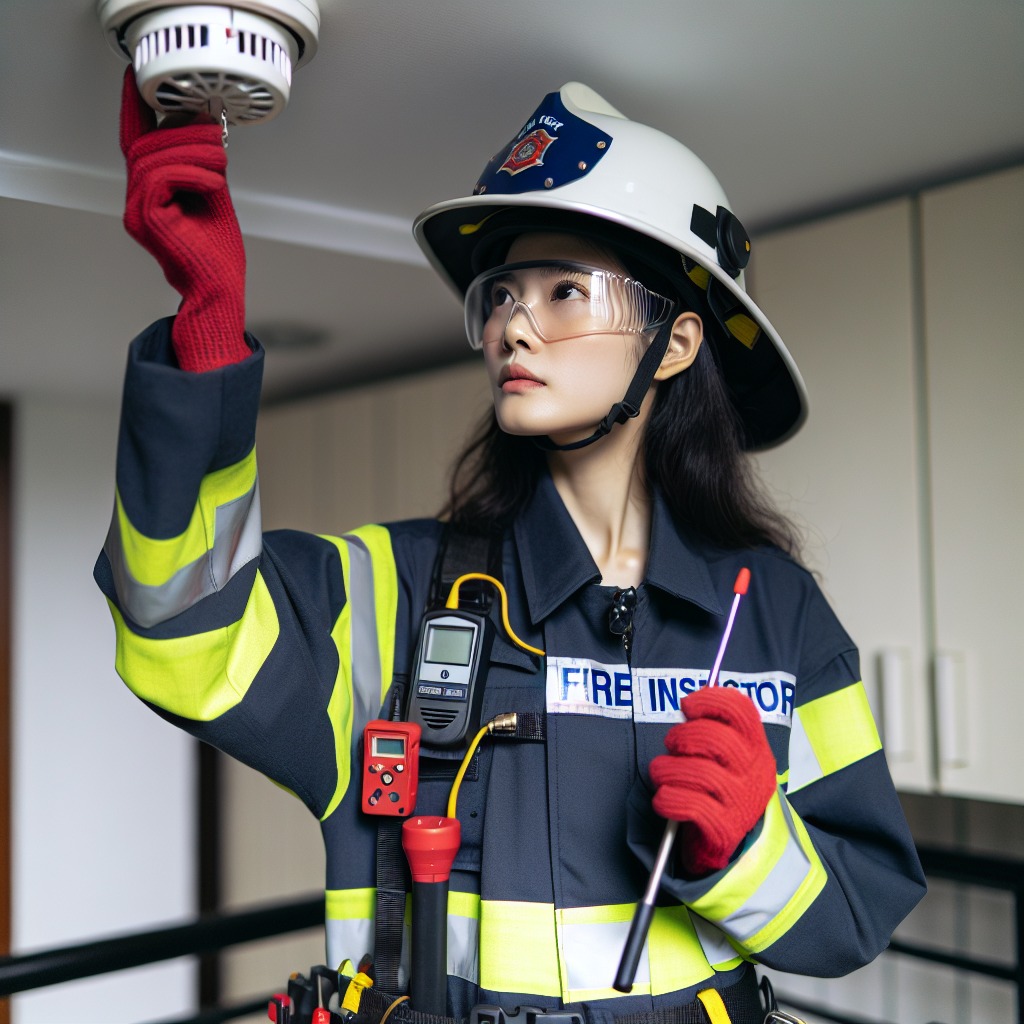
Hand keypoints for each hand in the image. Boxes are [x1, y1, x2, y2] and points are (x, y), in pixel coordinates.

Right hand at [120, 67, 250, 371]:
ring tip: (221, 165)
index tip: (137, 77)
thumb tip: (203, 127)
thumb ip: (201, 165)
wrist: (220, 292)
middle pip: (145, 143)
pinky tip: (213, 185)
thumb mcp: (212, 197)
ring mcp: (137, 211)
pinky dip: (192, 174)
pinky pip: (162, 178)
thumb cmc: (217, 255)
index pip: (137, 141)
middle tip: (217, 139)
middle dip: (184, 132)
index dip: (135, 106)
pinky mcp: (146, 220)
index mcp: (150, 193)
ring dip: (194, 152)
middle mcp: (136, 200)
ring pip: (153, 157)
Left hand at [649, 686, 776, 875]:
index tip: (687, 706)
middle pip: (715, 737)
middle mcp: (754, 772)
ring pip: (699, 771)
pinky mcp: (725, 828)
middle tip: (672, 745)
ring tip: (661, 773)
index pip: (740, 710)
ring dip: (668, 769)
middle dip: (682, 736)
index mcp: (756, 748)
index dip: (710, 700)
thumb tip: (687, 707)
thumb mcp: (727, 758)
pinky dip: (669, 799)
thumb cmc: (720, 791)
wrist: (736, 846)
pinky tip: (663, 799)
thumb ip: (713, 731)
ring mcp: (742, 801)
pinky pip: (691, 806)